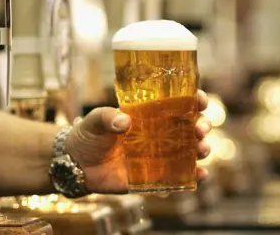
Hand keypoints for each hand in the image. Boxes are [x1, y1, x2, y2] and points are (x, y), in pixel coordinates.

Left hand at [66, 90, 211, 193]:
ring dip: (202, 150)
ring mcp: (159, 157)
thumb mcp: (95, 120)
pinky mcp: (154, 178)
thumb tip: (124, 122)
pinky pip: (177, 179)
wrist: (76, 164)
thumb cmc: (88, 135)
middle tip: (200, 129)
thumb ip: (107, 117)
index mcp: (150, 115)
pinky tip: (198, 175)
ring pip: (190, 153)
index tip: (201, 100)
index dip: (195, 100)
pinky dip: (191, 178)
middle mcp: (160, 134)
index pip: (179, 104)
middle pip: (191, 128)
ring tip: (202, 149)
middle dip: (202, 126)